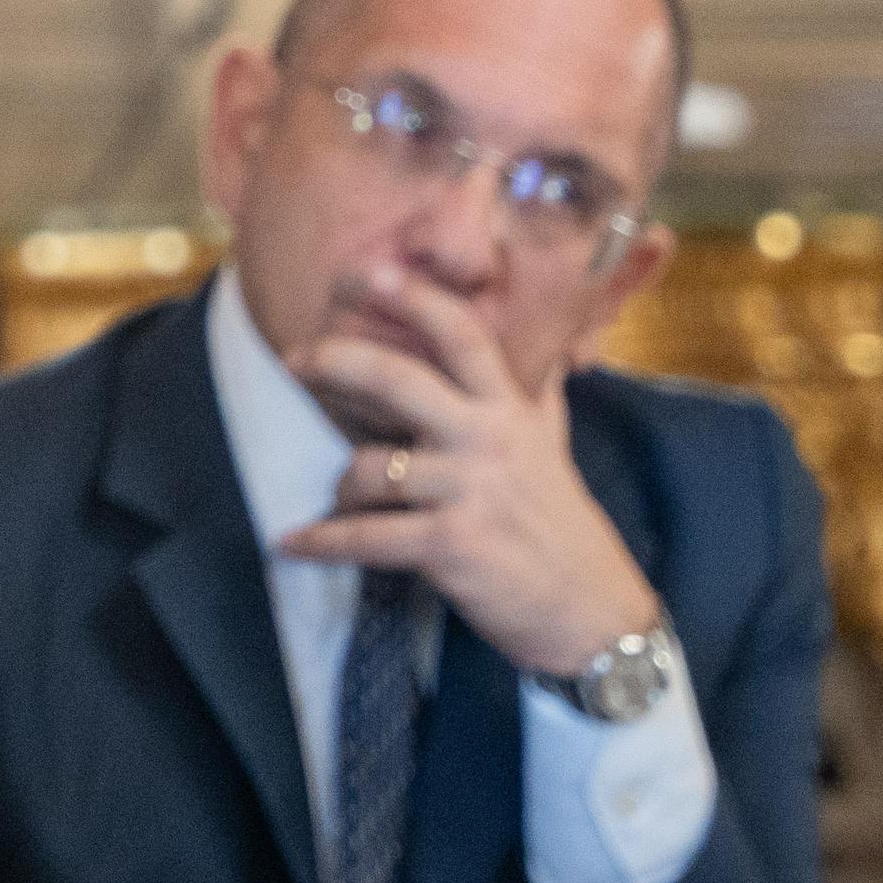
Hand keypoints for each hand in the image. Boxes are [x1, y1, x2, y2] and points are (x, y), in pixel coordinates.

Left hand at [274, 278, 664, 685]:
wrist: (592, 609)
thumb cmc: (561, 524)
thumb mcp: (552, 447)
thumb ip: (536, 397)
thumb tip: (549, 351)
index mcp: (510, 411)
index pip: (464, 337)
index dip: (417, 298)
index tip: (370, 274)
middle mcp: (488, 440)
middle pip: (399, 379)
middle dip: (338, 360)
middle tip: (296, 358)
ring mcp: (468, 492)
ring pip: (370, 467)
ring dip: (340, 486)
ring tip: (340, 499)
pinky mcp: (451, 546)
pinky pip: (366, 538)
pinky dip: (321, 543)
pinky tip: (291, 543)